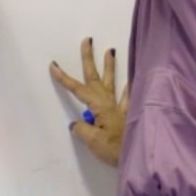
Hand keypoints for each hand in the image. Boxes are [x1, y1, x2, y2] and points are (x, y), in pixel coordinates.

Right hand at [51, 39, 128, 165]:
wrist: (141, 155)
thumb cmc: (115, 149)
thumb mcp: (93, 141)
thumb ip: (82, 130)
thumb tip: (76, 124)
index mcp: (99, 107)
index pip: (78, 89)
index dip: (65, 78)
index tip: (54, 65)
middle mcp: (109, 103)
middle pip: (96, 78)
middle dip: (89, 59)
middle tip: (87, 40)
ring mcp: (121, 107)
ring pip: (113, 83)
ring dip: (110, 67)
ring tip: (110, 50)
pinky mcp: (130, 114)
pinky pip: (129, 98)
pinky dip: (129, 89)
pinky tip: (131, 80)